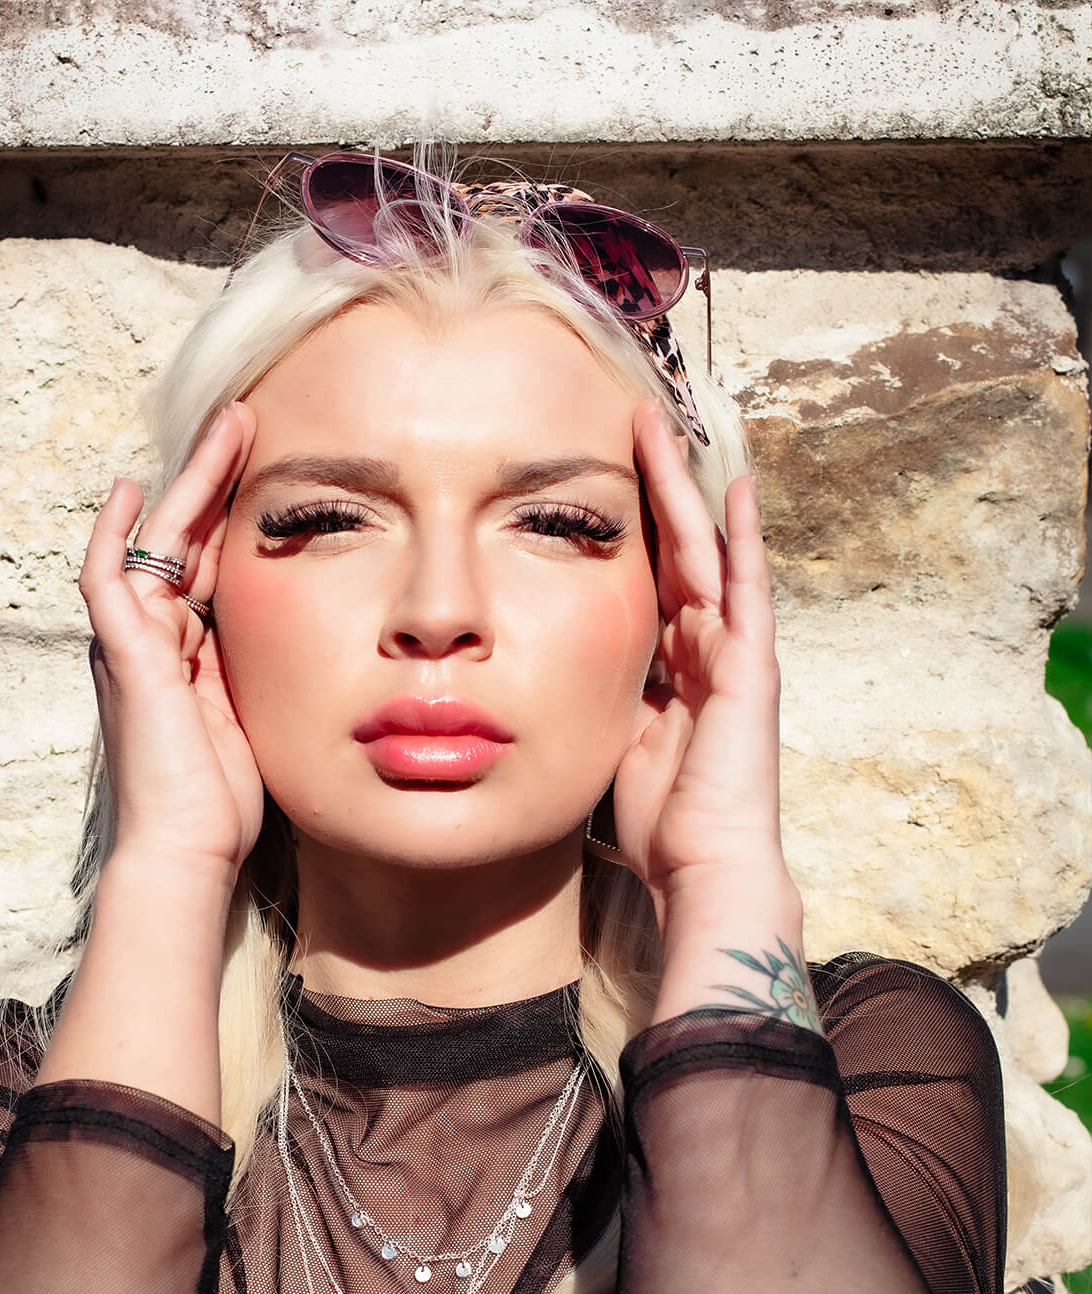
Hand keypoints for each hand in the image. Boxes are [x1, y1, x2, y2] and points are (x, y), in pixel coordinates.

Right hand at [78, 401, 263, 881]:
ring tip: (226, 426)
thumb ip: (275, 674)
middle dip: (215, 478)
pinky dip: (111, 534)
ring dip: (189, 482)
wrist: (191, 848)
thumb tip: (331, 647)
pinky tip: (128, 489)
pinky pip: (107, 579)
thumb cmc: (228, 803)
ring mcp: (134, 645)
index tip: (274, 468)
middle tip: (248, 417)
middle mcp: (157, 640)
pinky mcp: (122, 655)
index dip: (235, 514)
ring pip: (156, 540)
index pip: (210, 563)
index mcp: (191, 653)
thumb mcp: (264, 717)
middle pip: (183, 537)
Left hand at [610, 399, 788, 909]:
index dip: (628, 532)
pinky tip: (734, 485)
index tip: (597, 482)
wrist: (704, 869)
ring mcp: (734, 656)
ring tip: (662, 428)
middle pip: (678, 552)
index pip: (649, 583)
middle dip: (654, 489)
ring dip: (684, 490)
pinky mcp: (751, 667)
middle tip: (630, 424)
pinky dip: (742, 537)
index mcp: (672, 672)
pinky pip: (747, 588)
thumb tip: (543, 677)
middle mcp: (707, 653)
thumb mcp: (611, 747)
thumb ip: (595, 702)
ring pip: (706, 553)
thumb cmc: (660, 826)